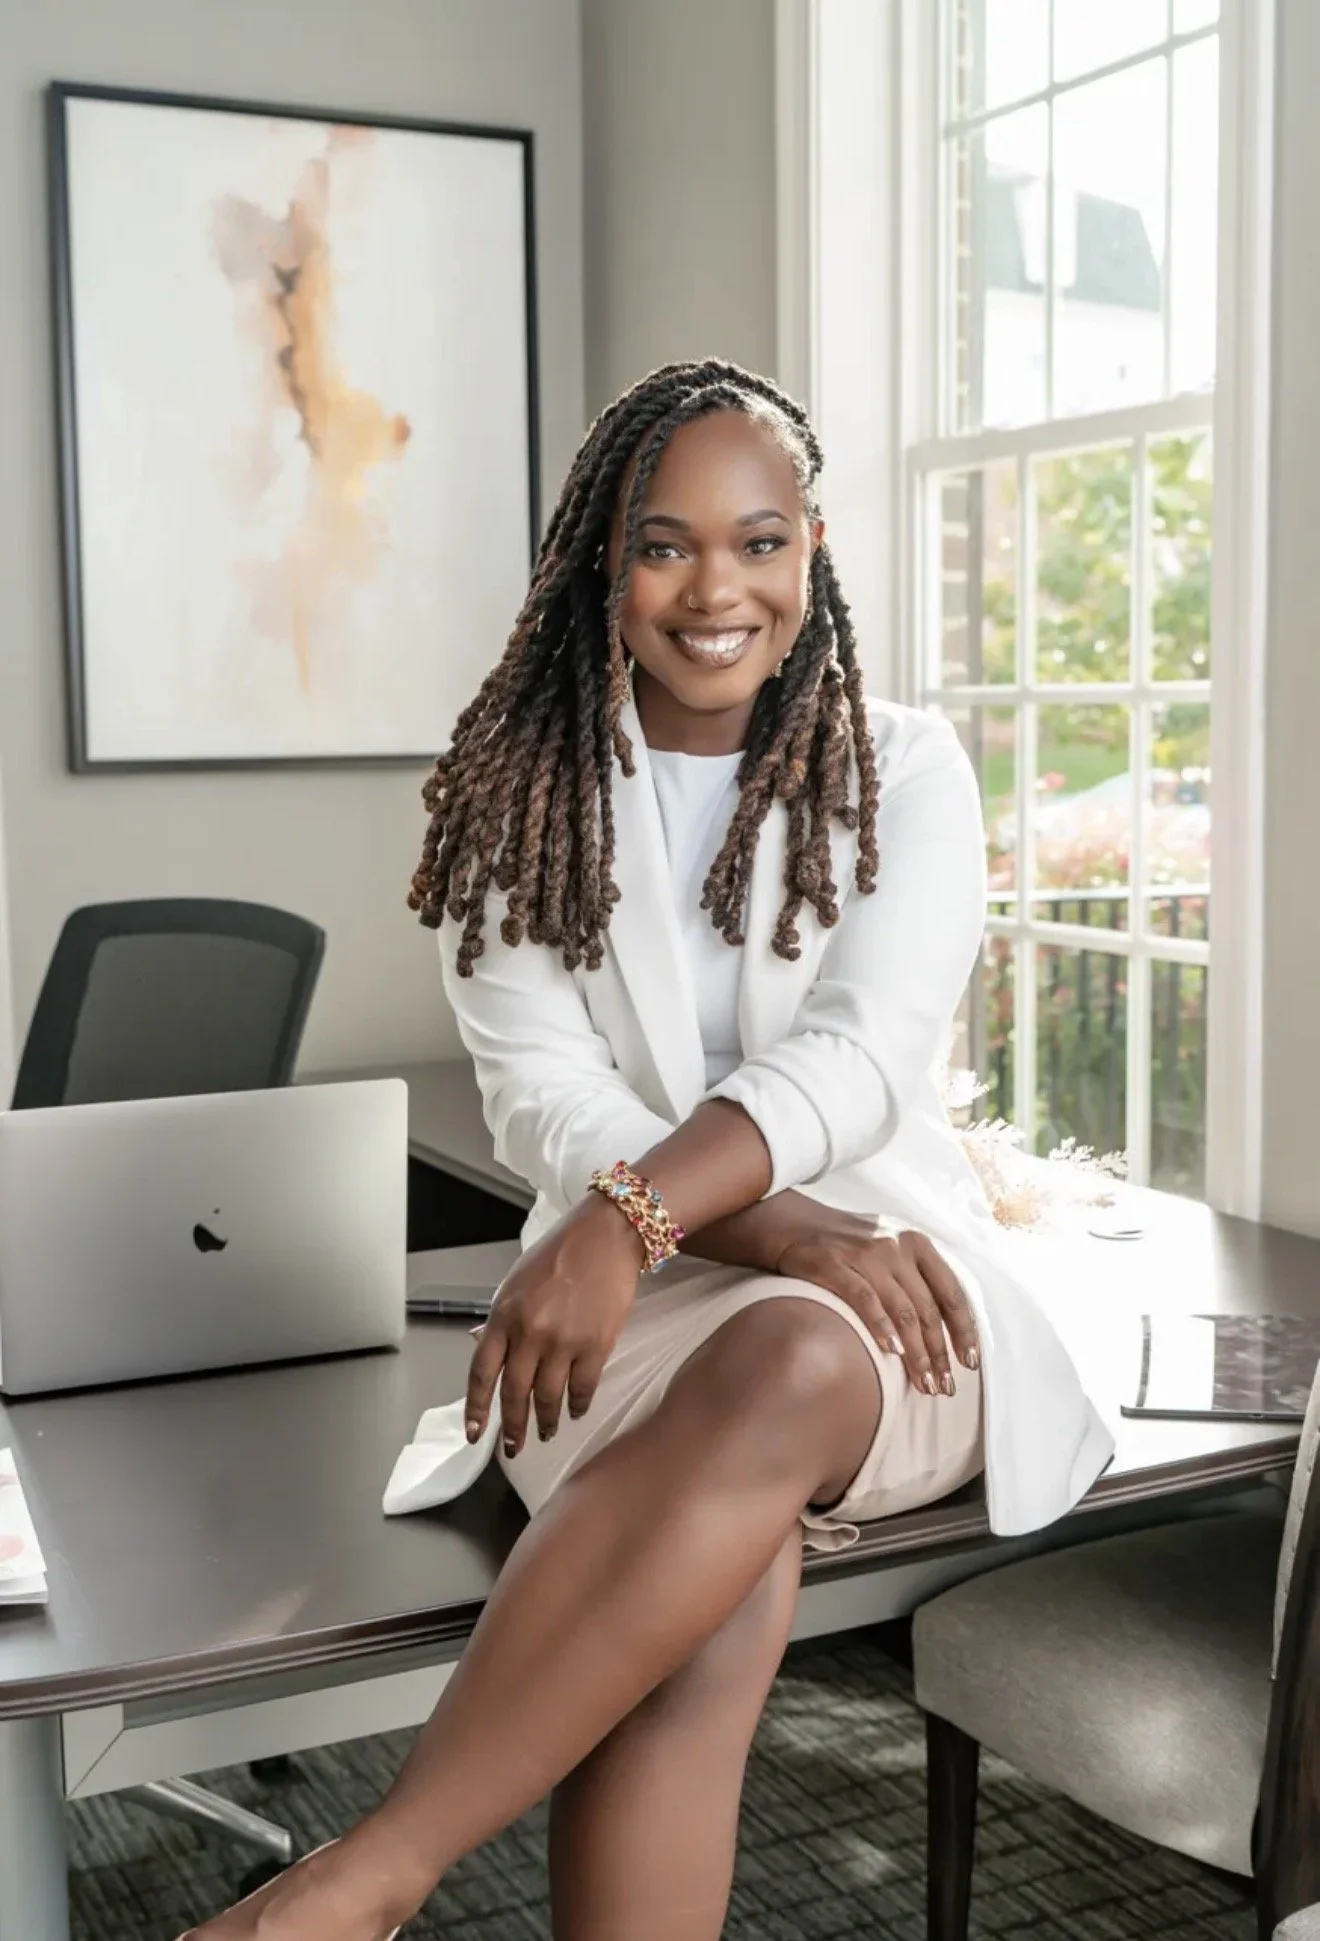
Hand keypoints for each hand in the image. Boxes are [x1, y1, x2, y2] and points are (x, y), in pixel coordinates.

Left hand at [466, 1194, 645, 1457]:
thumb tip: (482, 1346)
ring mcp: (563, 1341)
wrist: (605, 1236)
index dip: (477, 1408)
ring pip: (548, 1397)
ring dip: (546, 1421)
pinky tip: (574, 1412)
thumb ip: (500, 1319)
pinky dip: (577, 1405)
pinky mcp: (596, 1345)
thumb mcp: (514, 1282)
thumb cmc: (559, 1254)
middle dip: (513, 1427)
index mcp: (503, 1315)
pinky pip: (582, 1388)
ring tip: (546, 1432)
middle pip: (514, 1393)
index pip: (481, 1372)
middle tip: (514, 1448)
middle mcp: (529, 1332)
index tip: (475, 1433)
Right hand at [774, 1218, 977, 1396]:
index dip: (964, 1331)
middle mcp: (896, 1246)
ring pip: (902, 1311)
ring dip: (916, 1353)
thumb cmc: (848, 1246)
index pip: (952, 1293)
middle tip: (944, 1386)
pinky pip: (865, 1300)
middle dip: (939, 1353)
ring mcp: (866, 1255)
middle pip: (928, 1309)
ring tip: (923, 1383)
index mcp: (917, 1244)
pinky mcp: (835, 1264)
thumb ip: (917, 1278)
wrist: (794, 1224)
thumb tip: (946, 1328)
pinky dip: (881, 1327)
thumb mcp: (891, 1250)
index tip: (969, 1362)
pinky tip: (891, 1352)